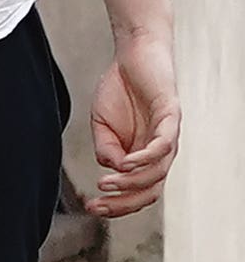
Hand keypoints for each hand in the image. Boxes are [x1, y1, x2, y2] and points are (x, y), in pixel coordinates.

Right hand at [87, 40, 182, 218]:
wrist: (133, 55)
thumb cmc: (120, 90)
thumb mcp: (102, 124)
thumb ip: (106, 148)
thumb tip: (110, 168)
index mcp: (143, 155)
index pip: (137, 191)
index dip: (116, 203)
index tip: (90, 206)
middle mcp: (160, 151)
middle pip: (151, 190)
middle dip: (124, 203)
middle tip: (97, 205)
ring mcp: (168, 135)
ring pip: (157, 172)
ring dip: (131, 183)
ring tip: (106, 183)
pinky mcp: (171, 116)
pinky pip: (163, 145)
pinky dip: (145, 158)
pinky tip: (126, 163)